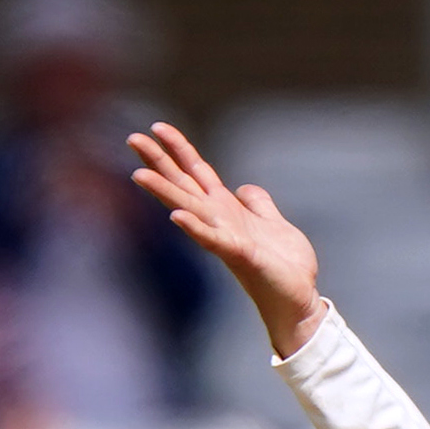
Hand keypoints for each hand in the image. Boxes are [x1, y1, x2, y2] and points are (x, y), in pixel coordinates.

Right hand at [127, 123, 324, 357]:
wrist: (298, 301)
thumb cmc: (285, 266)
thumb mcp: (273, 222)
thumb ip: (257, 203)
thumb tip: (243, 188)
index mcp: (227, 210)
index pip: (197, 172)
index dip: (179, 149)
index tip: (156, 127)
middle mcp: (220, 221)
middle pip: (183, 184)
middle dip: (158, 162)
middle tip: (131, 138)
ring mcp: (226, 238)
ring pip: (189, 208)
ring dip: (164, 191)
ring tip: (138, 175)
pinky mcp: (241, 255)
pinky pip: (213, 239)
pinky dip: (196, 228)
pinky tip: (177, 216)